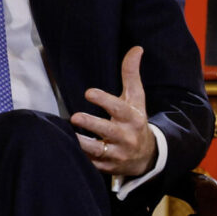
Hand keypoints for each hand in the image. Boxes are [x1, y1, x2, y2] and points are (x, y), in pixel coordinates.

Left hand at [70, 46, 156, 176]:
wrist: (148, 156)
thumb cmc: (135, 120)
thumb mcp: (136, 98)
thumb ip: (131, 74)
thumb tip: (136, 48)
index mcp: (132, 118)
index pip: (119, 108)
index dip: (104, 100)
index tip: (88, 92)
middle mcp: (126, 137)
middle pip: (108, 131)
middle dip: (92, 124)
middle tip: (75, 116)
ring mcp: (117, 154)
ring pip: (99, 151)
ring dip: (83, 144)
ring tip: (69, 135)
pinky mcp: (108, 167)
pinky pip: (94, 165)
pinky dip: (82, 159)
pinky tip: (68, 151)